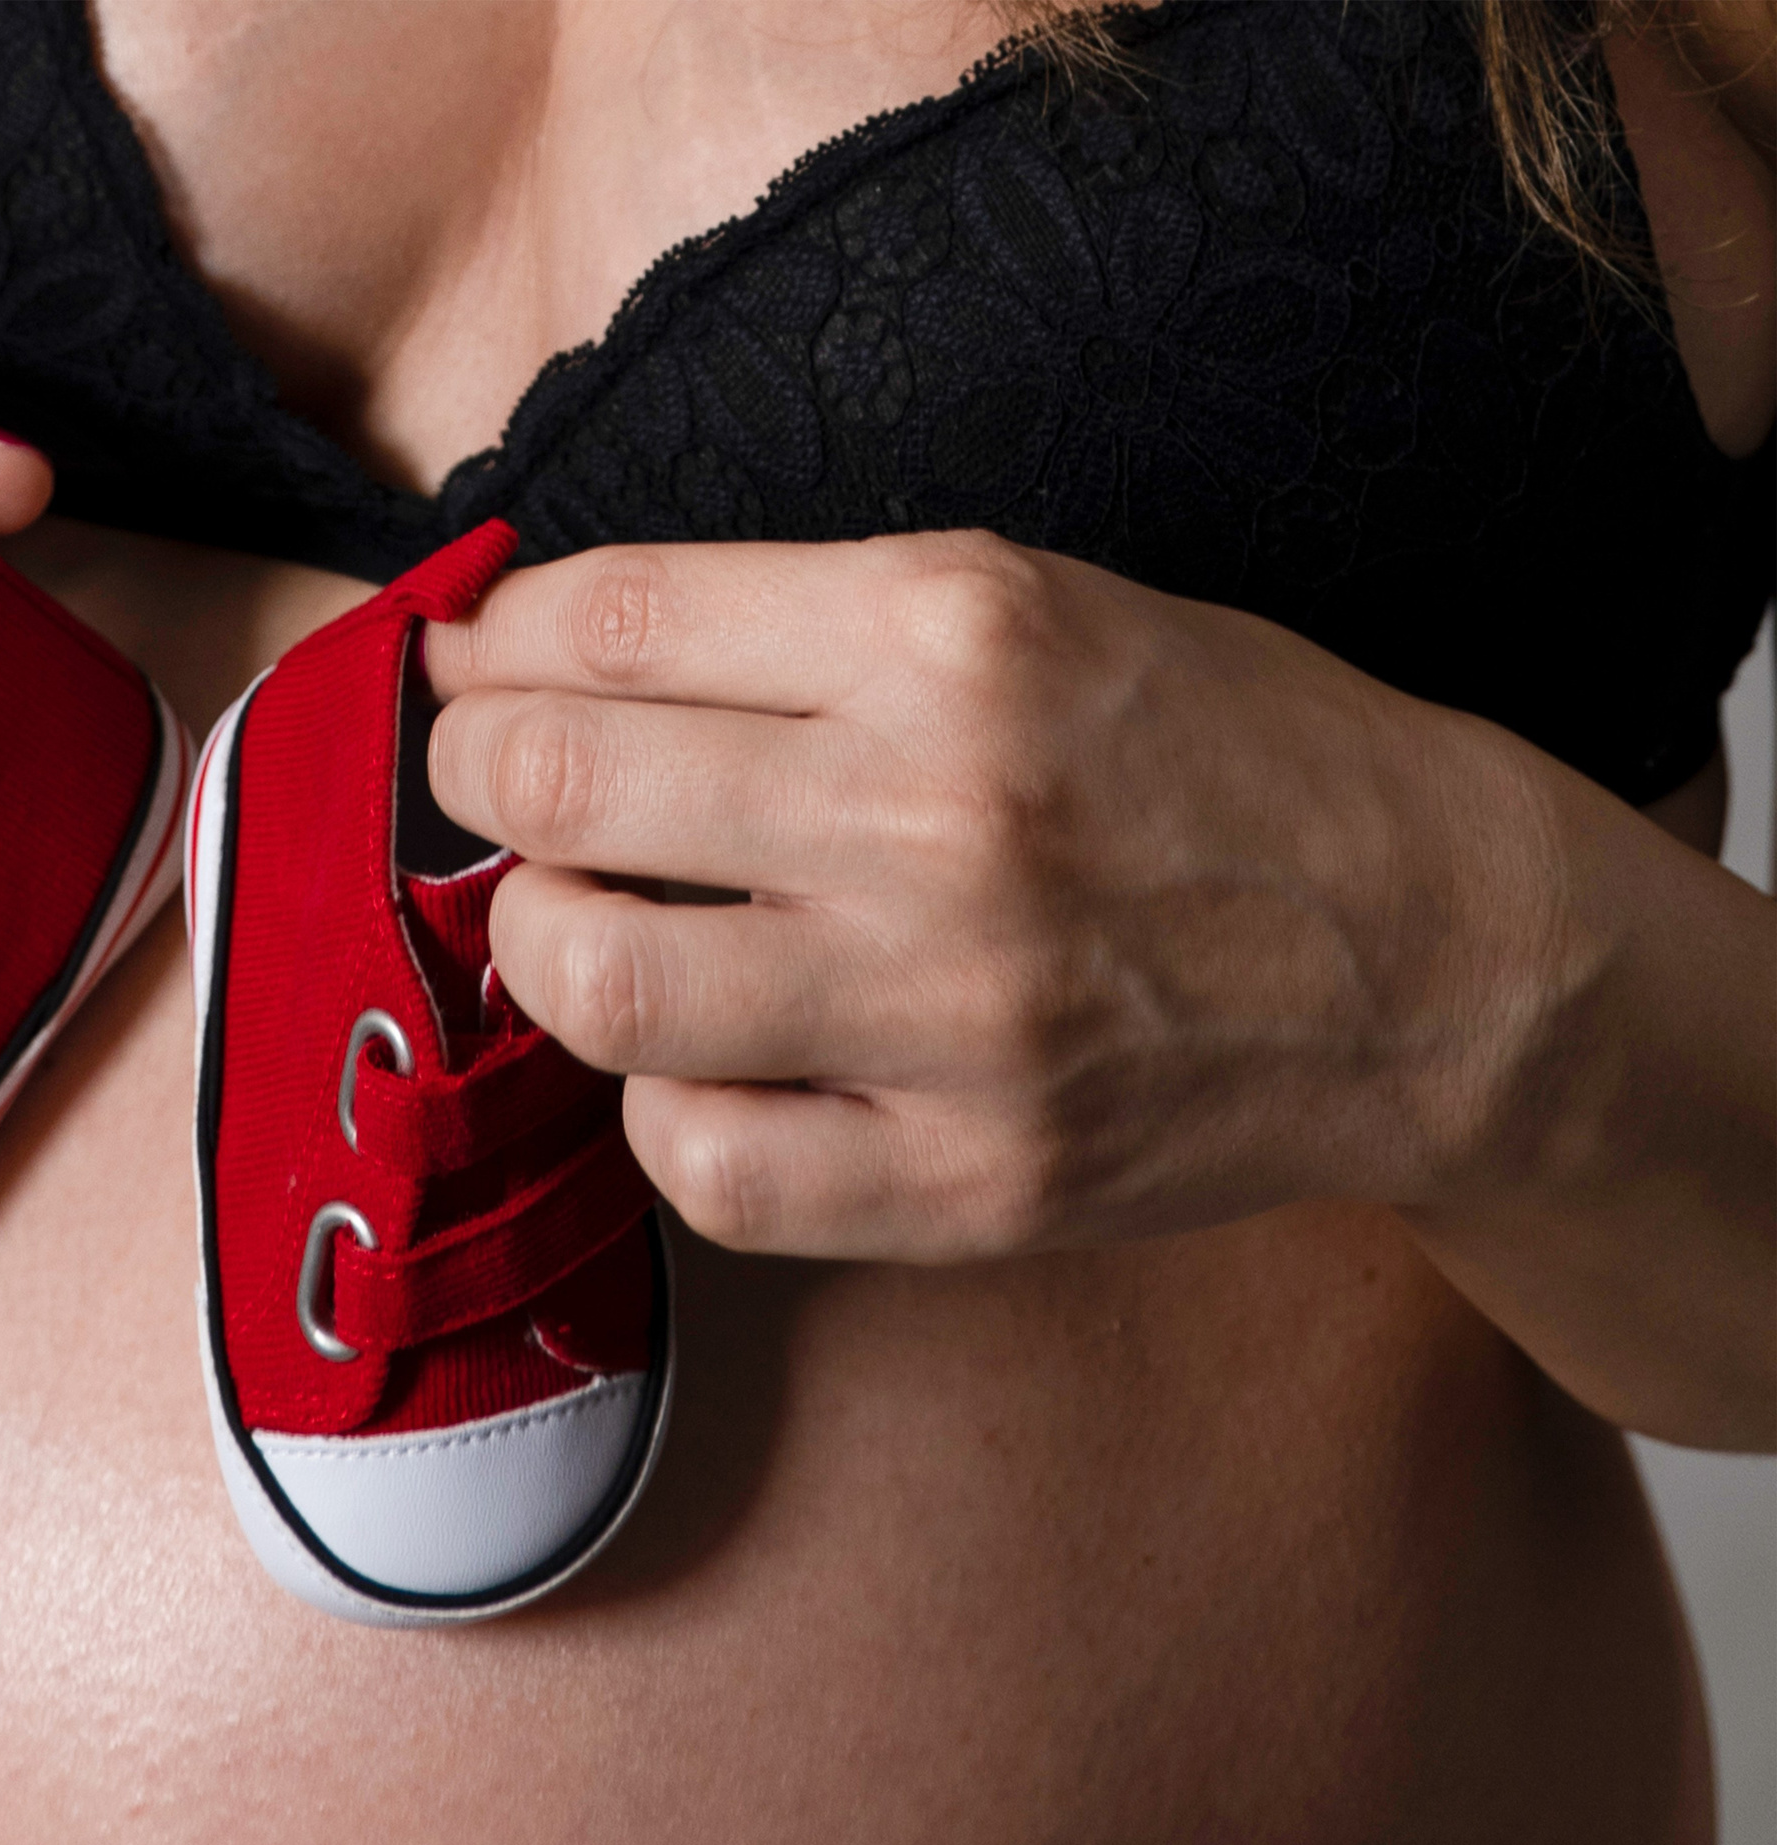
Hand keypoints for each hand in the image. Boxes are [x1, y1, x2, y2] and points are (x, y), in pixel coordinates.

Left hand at [421, 533, 1555, 1263]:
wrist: (1434, 956)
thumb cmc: (1219, 757)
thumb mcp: (1038, 605)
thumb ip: (795, 625)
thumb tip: (538, 659)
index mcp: (951, 631)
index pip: (604, 622)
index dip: (487, 645)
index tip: (469, 668)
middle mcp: (937, 814)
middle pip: (557, 788)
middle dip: (473, 776)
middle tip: (490, 784)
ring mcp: (952, 1015)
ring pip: (596, 984)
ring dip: (535, 944)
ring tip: (574, 920)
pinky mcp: (970, 1180)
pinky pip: (704, 1167)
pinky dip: (655, 1111)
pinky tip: (695, 1064)